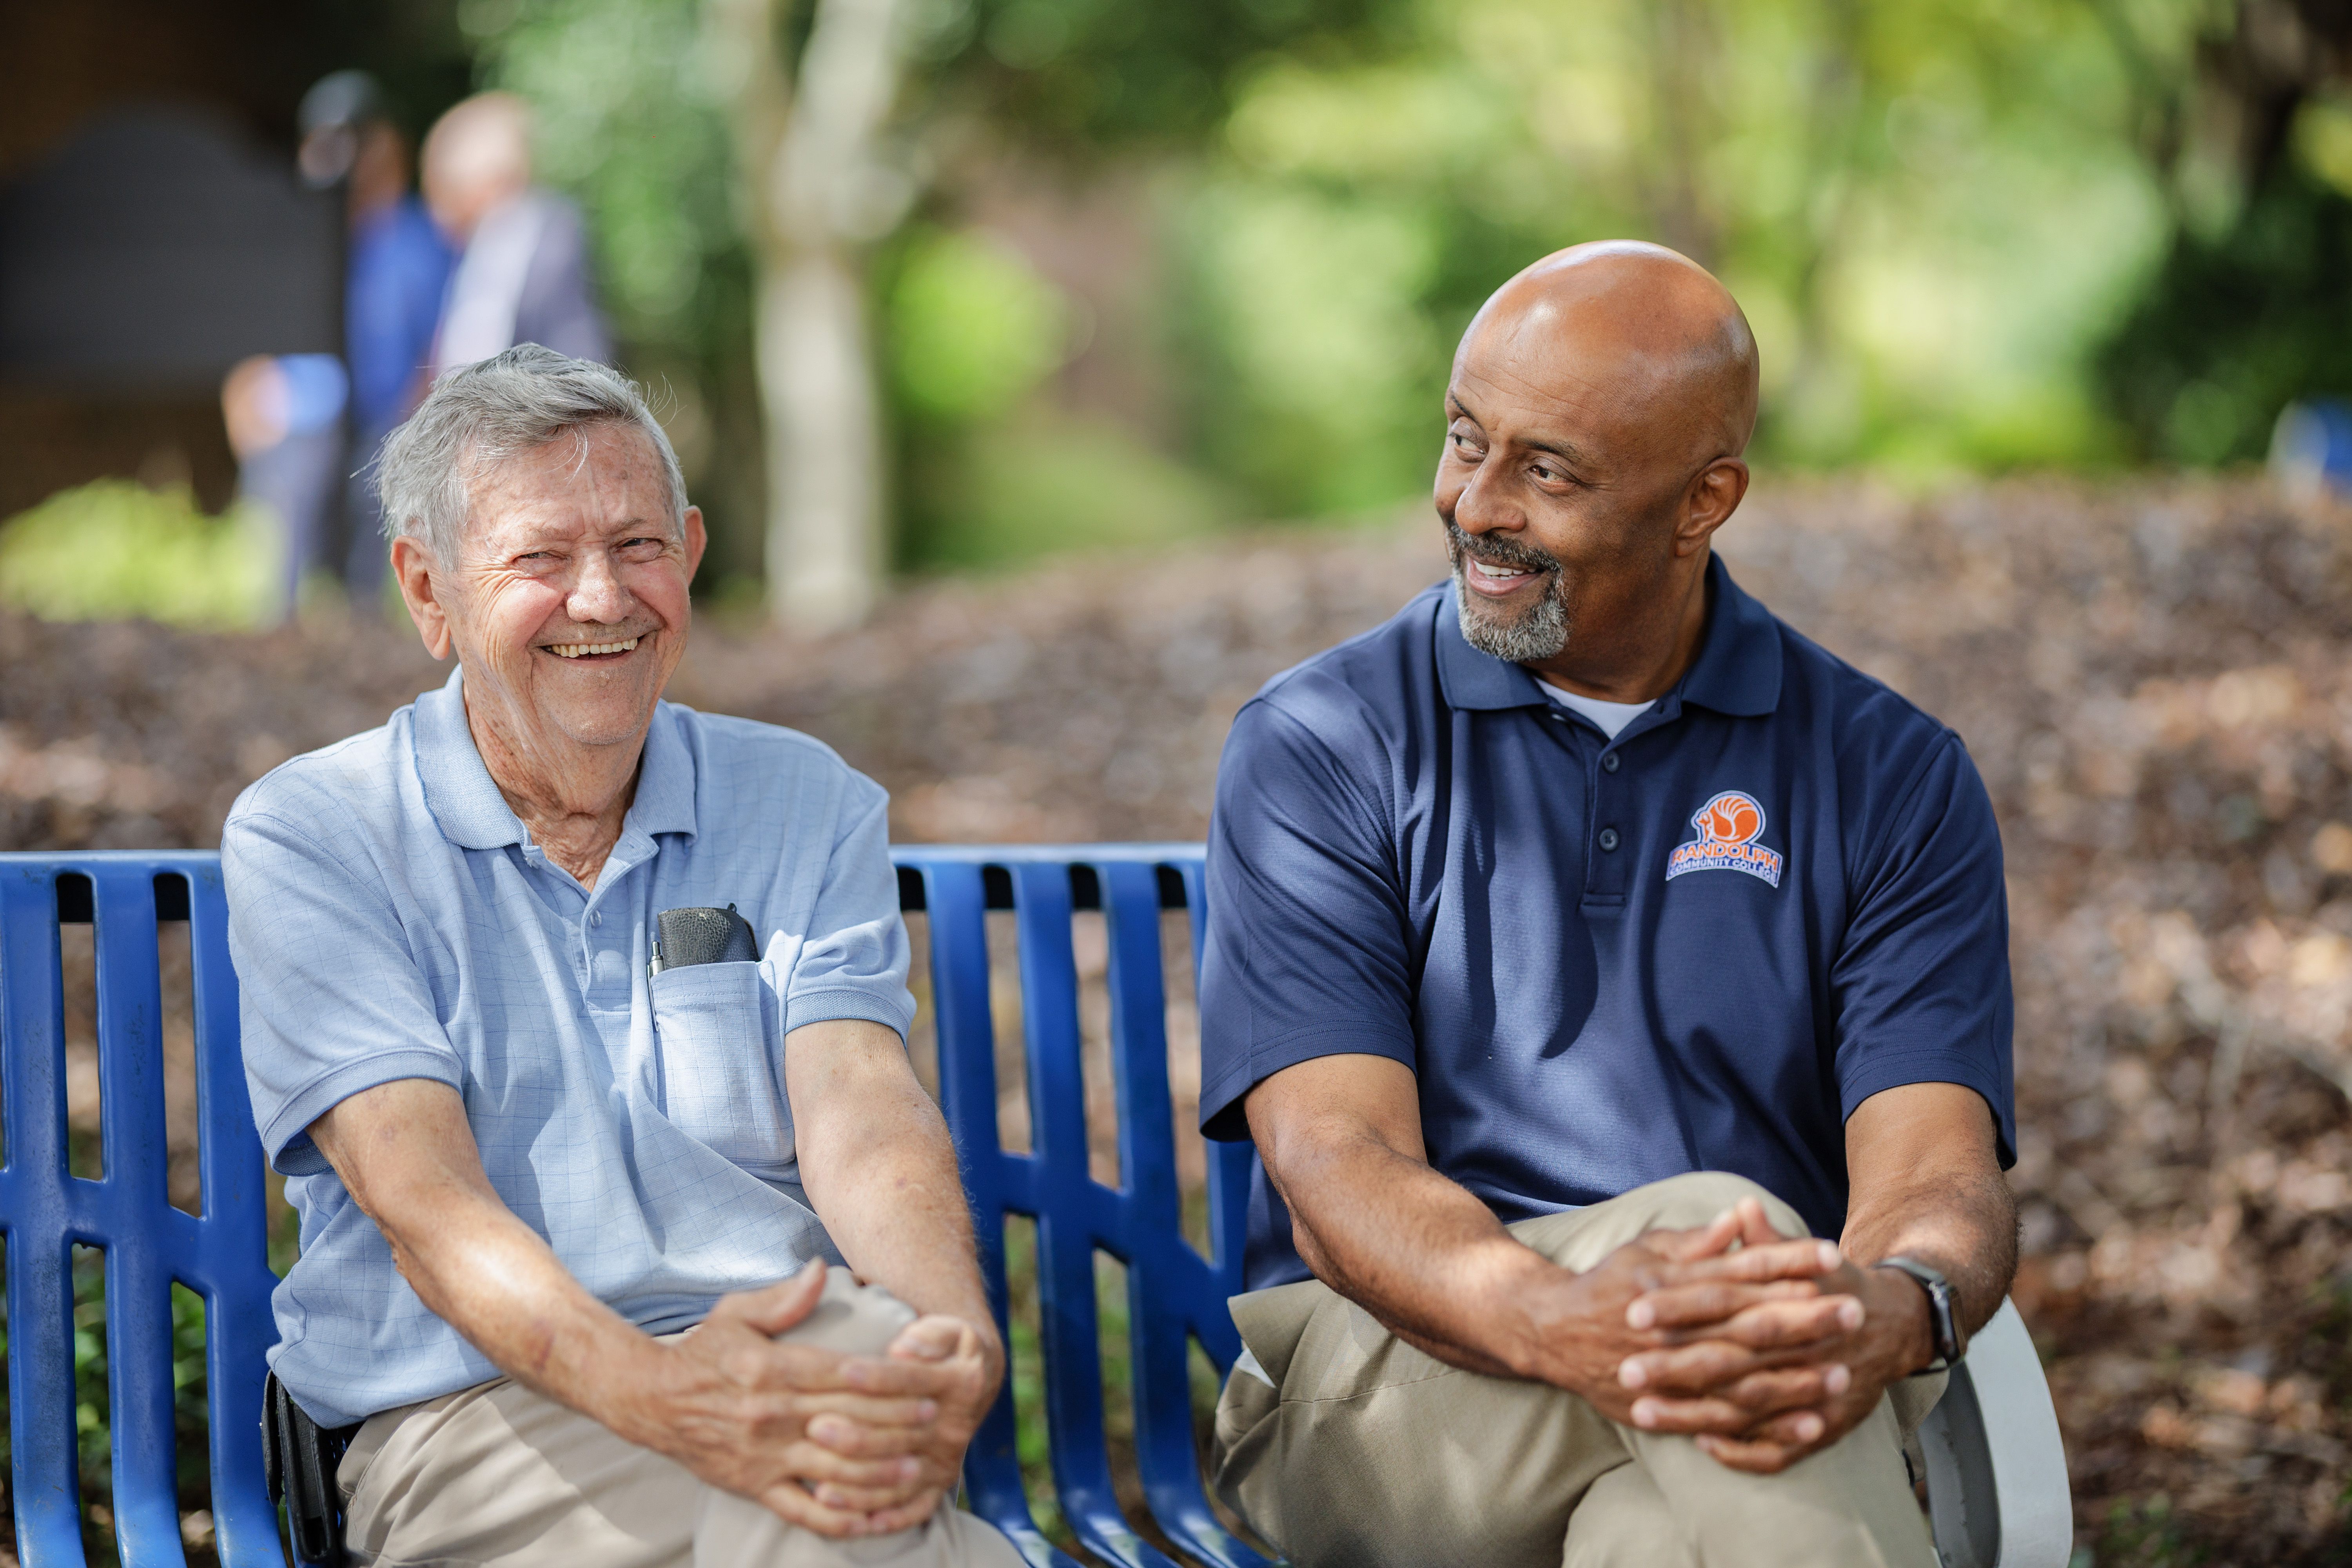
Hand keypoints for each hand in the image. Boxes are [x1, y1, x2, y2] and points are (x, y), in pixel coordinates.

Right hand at [602, 1265, 956, 1538]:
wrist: (651, 1400)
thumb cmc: (703, 1351)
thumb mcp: (737, 1312)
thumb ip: (784, 1296)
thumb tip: (821, 1269)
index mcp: (772, 1369)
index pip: (842, 1378)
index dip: (887, 1383)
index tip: (923, 1383)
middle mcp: (772, 1416)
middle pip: (848, 1421)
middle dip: (896, 1423)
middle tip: (934, 1421)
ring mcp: (764, 1456)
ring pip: (833, 1470)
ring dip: (879, 1473)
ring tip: (916, 1469)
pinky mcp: (754, 1488)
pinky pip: (802, 1511)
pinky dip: (839, 1518)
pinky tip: (871, 1517)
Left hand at [800, 1312, 1001, 1531]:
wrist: (974, 1381)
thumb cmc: (945, 1348)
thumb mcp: (949, 1329)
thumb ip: (931, 1334)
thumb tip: (907, 1347)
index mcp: (961, 1382)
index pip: (914, 1380)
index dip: (879, 1376)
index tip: (844, 1371)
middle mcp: (955, 1426)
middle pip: (902, 1434)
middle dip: (857, 1434)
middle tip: (814, 1427)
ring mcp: (946, 1459)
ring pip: (902, 1477)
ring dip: (860, 1481)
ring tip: (818, 1477)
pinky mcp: (939, 1484)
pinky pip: (914, 1507)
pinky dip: (885, 1516)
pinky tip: (849, 1516)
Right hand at [1525, 1199, 1843, 1423]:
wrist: (1552, 1333)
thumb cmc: (1607, 1284)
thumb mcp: (1646, 1249)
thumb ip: (1698, 1240)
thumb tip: (1742, 1216)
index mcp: (1671, 1282)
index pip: (1739, 1269)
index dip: (1786, 1261)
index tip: (1831, 1254)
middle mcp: (1673, 1328)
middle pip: (1749, 1324)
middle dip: (1805, 1318)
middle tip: (1855, 1311)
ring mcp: (1670, 1372)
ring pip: (1743, 1378)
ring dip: (1795, 1377)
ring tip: (1843, 1372)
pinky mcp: (1669, 1407)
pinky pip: (1727, 1423)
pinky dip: (1770, 1426)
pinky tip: (1809, 1423)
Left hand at [1617, 1237, 1933, 1472]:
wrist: (1894, 1326)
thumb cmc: (1837, 1286)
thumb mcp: (1809, 1258)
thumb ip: (1768, 1241)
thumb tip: (1742, 1206)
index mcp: (1790, 1304)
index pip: (1726, 1306)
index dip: (1680, 1308)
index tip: (1633, 1309)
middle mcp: (1801, 1353)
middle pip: (1729, 1362)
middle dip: (1675, 1368)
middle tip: (1625, 1371)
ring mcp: (1812, 1397)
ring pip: (1744, 1411)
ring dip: (1692, 1415)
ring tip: (1640, 1414)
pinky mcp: (1823, 1428)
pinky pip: (1778, 1451)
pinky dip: (1741, 1451)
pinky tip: (1702, 1444)